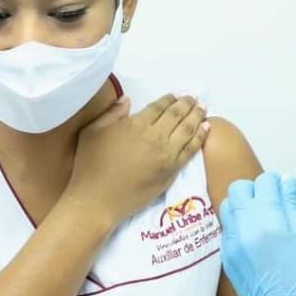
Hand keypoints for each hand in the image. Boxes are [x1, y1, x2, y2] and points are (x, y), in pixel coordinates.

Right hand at [67, 94, 208, 227]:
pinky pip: (190, 150)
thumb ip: (112, 113)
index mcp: (135, 124)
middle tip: (194, 97)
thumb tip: (127, 100)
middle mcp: (154, 136)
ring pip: (187, 130)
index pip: (158, 106)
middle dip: (186, 104)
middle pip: (176, 115)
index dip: (168, 99)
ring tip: (203, 108)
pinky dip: (200, 137)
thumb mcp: (92, 132)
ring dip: (197, 116)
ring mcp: (166, 154)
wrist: (98, 200)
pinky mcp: (172, 170)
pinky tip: (205, 128)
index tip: (175, 95)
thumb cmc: (90, 166)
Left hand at [220, 172, 295, 295]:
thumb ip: (292, 206)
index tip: (282, 188)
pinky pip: (227, 227)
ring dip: (243, 204)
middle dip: (255, 189)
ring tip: (261, 217)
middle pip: (240, 189)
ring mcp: (232, 242)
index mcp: (270, 222)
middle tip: (270, 200)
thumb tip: (284, 183)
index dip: (275, 182)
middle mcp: (246, 229)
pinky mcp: (227, 255)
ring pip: (228, 205)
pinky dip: (238, 223)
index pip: (265, 182)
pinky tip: (254, 235)